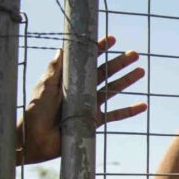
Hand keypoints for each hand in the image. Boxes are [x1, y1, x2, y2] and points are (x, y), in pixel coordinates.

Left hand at [19, 36, 146, 163]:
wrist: (36, 138)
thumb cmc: (36, 111)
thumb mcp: (44, 86)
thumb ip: (55, 69)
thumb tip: (62, 48)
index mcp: (70, 79)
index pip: (87, 61)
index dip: (100, 50)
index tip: (112, 40)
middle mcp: (82, 90)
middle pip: (105, 73)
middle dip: (120, 63)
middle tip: (134, 54)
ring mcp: (90, 105)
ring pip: (113, 90)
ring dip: (127, 81)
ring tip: (141, 71)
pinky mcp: (94, 121)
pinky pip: (115, 116)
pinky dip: (129, 111)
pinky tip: (143, 105)